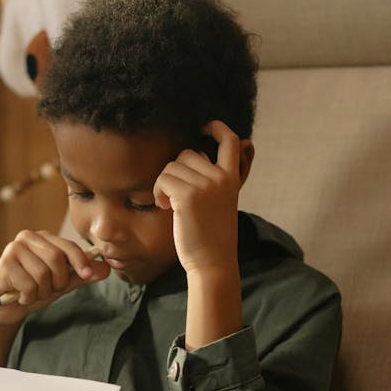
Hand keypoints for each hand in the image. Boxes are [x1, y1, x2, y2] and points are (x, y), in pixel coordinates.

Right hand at [0, 230, 109, 326]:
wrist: (5, 307)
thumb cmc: (34, 289)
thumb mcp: (62, 283)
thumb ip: (81, 276)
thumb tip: (106, 269)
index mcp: (44, 238)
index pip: (68, 245)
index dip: (81, 261)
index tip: (88, 275)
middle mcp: (28, 237)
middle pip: (57, 259)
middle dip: (58, 281)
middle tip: (50, 290)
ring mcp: (14, 248)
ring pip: (42, 274)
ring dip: (42, 292)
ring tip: (34, 293)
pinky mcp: (4, 263)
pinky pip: (29, 284)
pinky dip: (29, 297)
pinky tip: (22, 296)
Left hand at [153, 121, 243, 278]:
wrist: (212, 262)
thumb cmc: (212, 235)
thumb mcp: (221, 202)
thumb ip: (214, 180)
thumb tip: (195, 155)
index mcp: (232, 178)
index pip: (230, 141)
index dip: (216, 128)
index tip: (204, 127)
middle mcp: (221, 178)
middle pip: (188, 153)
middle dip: (176, 171)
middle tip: (174, 195)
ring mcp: (206, 185)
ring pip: (172, 165)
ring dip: (164, 183)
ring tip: (170, 204)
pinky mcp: (188, 195)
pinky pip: (163, 179)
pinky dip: (158, 191)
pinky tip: (165, 207)